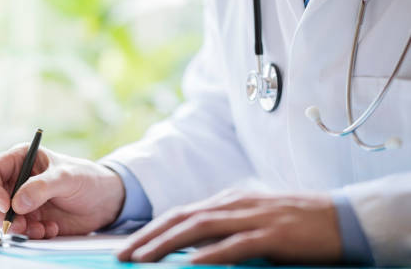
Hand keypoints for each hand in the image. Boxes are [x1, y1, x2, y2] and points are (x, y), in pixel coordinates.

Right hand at [0, 145, 124, 237]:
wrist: (103, 201)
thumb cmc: (86, 178)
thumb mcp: (67, 177)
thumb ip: (42, 188)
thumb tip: (17, 204)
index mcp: (20, 159)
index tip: (4, 205)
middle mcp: (16, 179)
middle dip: (0, 214)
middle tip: (20, 225)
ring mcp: (21, 200)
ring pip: (0, 218)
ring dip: (18, 228)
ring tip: (41, 229)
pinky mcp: (29, 219)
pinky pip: (18, 231)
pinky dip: (32, 235)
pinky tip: (51, 229)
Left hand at [117, 189, 341, 264]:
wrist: (340, 219)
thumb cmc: (294, 223)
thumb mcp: (252, 220)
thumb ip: (223, 228)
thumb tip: (193, 246)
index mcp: (227, 200)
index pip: (180, 213)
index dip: (151, 229)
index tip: (129, 247)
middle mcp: (233, 204)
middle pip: (181, 218)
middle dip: (148, 237)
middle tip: (123, 256)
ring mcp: (251, 217)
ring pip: (199, 228)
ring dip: (167, 244)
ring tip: (143, 260)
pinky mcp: (271, 234)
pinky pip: (234, 245)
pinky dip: (209, 255)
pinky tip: (190, 265)